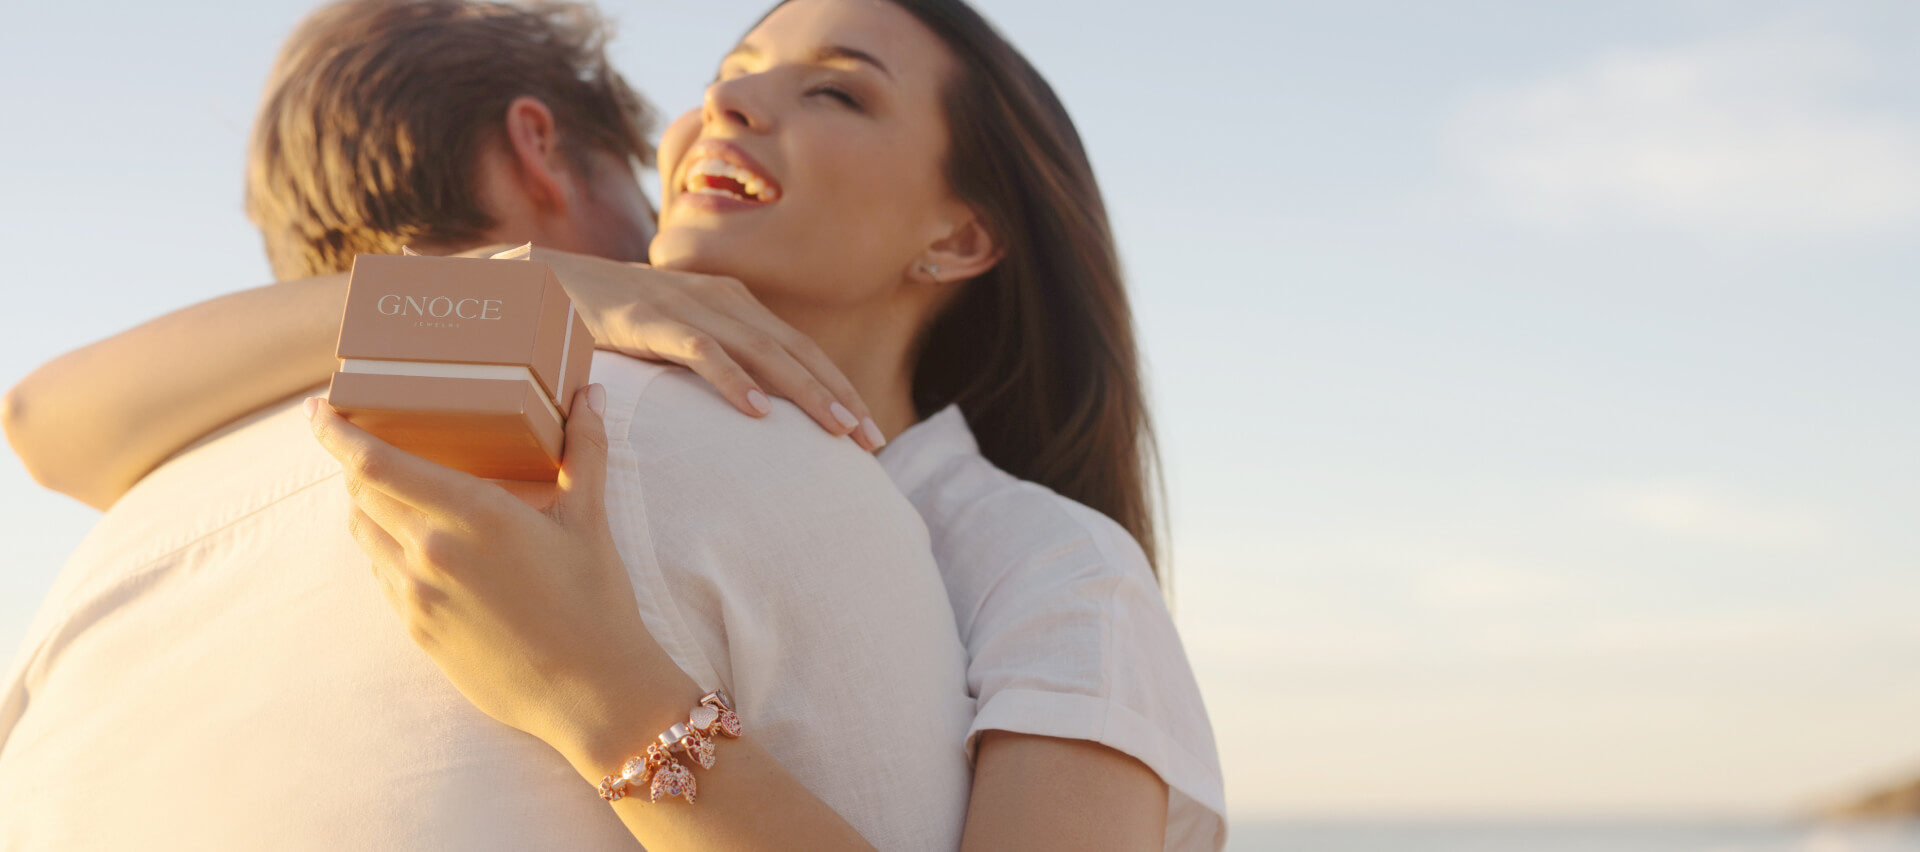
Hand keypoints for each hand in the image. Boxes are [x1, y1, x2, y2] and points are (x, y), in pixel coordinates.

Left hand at [303, 384, 687, 754]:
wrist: (590, 692)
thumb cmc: (595, 601)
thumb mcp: (589, 519)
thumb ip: (585, 449)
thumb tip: (591, 394)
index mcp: (474, 514)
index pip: (376, 463)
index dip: (336, 434)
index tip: (317, 410)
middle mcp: (433, 551)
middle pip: (361, 494)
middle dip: (353, 464)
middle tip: (362, 441)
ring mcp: (418, 595)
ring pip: (365, 535)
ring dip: (366, 505)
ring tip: (386, 490)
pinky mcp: (418, 630)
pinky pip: (382, 576)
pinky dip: (385, 549)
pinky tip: (414, 545)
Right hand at [460, 244, 884, 451]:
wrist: (546, 281)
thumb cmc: (615, 317)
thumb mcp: (678, 336)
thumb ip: (716, 360)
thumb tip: (755, 410)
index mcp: (733, 304)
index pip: (801, 349)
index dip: (840, 386)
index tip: (871, 432)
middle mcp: (720, 300)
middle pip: (794, 351)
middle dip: (838, 395)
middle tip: (872, 440)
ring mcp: (685, 307)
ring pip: (760, 351)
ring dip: (803, 390)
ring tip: (836, 427)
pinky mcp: (646, 320)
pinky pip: (699, 351)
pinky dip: (731, 378)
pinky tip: (757, 409)